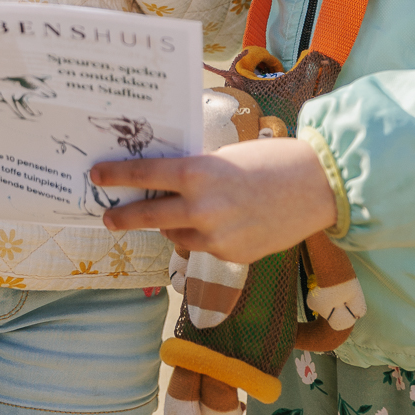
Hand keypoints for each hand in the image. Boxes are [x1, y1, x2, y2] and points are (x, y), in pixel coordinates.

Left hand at [91, 136, 336, 264]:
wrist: (317, 187)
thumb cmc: (271, 161)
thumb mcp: (225, 158)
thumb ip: (195, 173)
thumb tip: (166, 185)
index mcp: (198, 173)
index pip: (145, 175)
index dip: (117, 175)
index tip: (97, 176)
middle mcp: (202, 208)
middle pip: (148, 216)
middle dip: (124, 216)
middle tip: (107, 217)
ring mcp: (216, 237)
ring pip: (175, 236)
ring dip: (171, 226)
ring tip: (180, 214)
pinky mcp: (232, 256)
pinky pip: (203, 248)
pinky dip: (202, 237)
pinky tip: (219, 224)